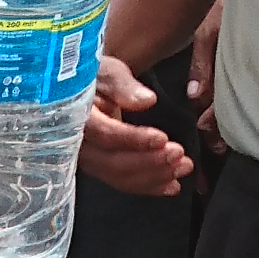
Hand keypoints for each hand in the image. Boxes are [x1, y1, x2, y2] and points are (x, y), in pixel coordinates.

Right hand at [83, 56, 192, 197]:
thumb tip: (148, 100)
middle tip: (179, 155)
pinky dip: (148, 186)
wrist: (79, 88)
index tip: (163, 139)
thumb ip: (123, 86)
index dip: (134, 139)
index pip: (105, 134)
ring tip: (183, 167)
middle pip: (113, 163)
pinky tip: (171, 186)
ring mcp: (86, 159)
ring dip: (154, 176)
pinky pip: (121, 182)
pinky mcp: (98, 168)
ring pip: (119, 177)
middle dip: (150, 162)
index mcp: (75, 117)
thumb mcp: (108, 71)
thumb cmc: (94, 76)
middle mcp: (76, 144)